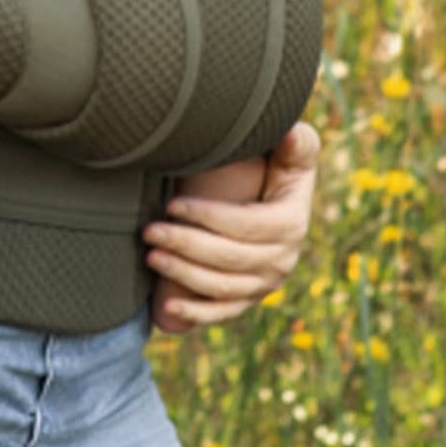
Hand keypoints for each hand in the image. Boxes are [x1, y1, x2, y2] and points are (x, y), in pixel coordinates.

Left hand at [144, 121, 318, 332]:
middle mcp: (282, 259)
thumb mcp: (294, 149)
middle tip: (149, 231)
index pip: (245, 227)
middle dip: (185, 245)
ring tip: (150, 256)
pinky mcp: (250, 296)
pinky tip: (169, 309)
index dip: (207, 218)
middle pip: (229, 259)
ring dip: (183, 275)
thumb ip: (296, 141)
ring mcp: (266, 283)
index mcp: (290, 224)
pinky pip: (225, 312)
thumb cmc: (279, 162)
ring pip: (223, 288)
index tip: (172, 204)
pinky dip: (197, 314)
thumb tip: (290, 132)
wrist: (277, 195)